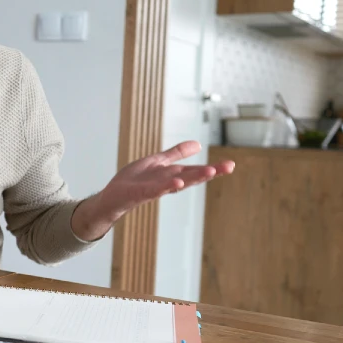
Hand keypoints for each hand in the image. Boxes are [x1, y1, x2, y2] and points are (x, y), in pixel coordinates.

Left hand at [70, 141, 234, 241]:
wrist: (111, 198)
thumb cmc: (133, 182)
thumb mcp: (157, 162)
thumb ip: (176, 154)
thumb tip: (198, 144)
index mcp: (171, 175)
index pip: (194, 171)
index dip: (212, 168)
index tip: (231, 165)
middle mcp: (165, 183)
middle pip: (189, 176)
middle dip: (208, 172)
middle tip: (227, 167)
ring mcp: (153, 189)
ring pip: (176, 183)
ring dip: (192, 178)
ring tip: (209, 172)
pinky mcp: (139, 194)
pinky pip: (154, 190)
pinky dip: (166, 186)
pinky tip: (177, 182)